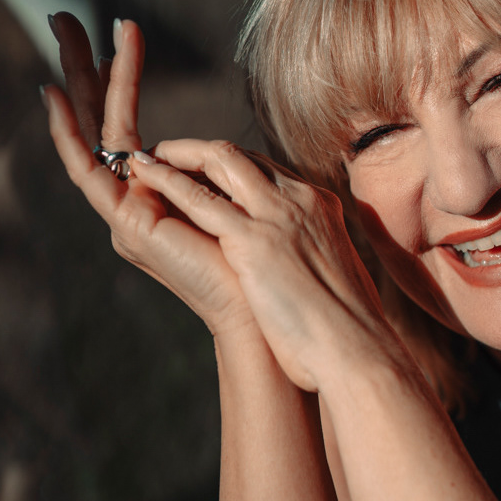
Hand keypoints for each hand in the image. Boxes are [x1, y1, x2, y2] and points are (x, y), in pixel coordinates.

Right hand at [43, 13, 253, 335]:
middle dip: (87, 67)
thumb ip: (217, 175)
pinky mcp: (125, 223)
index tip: (124, 35)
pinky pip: (86, 168)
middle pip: (104, 121)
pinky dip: (67, 132)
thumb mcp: (240, 201)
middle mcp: (137, 199)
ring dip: (79, 77)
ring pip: (94, 132)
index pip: (135, 126)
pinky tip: (54, 92)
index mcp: (162, 195)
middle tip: (64, 17)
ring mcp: (128, 210)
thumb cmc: (260, 264)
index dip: (124, 80)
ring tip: (63, 25)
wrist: (261, 310)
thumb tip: (218, 151)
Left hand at [130, 139, 392, 391]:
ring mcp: (277, 214)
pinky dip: (166, 180)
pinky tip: (143, 175)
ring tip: (149, 157)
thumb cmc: (352, 331)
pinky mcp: (252, 239)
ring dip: (179, 153)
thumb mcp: (340, 278)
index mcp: (323, 209)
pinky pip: (197, 197)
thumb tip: (314, 271)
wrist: (356, 347)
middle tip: (170, 156)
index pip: (270, 172)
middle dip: (202, 152)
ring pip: (220, 160)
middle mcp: (301, 199)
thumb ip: (320, 259)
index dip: (233, 169)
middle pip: (244, 157)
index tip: (207, 174)